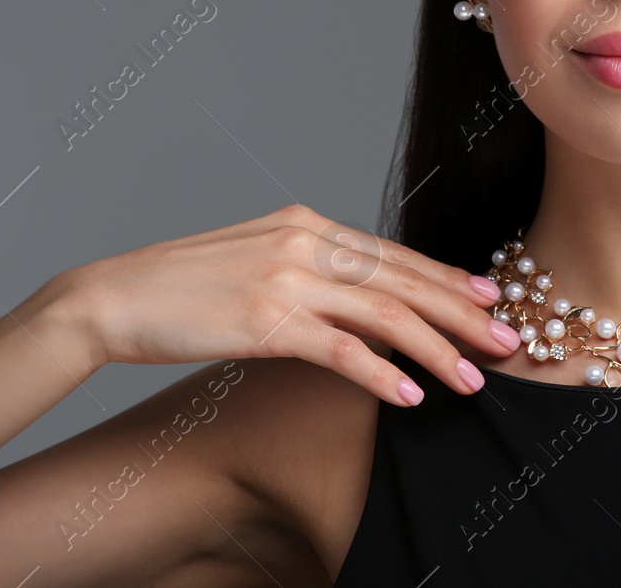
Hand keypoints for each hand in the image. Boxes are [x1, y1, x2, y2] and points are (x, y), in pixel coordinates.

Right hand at [55, 203, 518, 405]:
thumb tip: (356, 292)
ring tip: (474, 378)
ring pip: (384, 316)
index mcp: (305, 223)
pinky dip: (381, 374)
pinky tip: (409, 396)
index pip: (393, 254)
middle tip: (508, 340)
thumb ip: (307, 265)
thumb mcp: (254, 255)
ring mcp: (286, 280)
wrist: (111, 297)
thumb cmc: (180, 286)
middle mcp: (304, 243)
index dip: (446, 278)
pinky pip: (340, 352)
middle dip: (462, 313)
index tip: (489, 297)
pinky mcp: (265, 321)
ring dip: (436, 350)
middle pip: (402, 281)